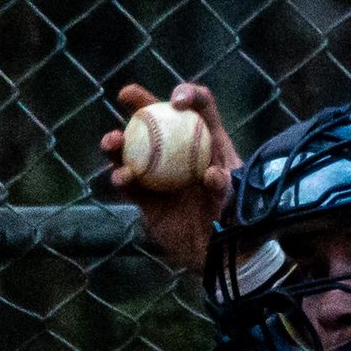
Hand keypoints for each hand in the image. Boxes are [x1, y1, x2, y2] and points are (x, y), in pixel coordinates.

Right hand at [101, 79, 240, 274]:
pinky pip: (129, 184)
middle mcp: (180, 152)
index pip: (200, 108)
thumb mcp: (237, 200)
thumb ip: (226, 186)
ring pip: (133, 149)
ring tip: (112, 142)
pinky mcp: (146, 198)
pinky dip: (122, 178)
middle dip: (139, 101)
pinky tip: (122, 177)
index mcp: (208, 142)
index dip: (189, 95)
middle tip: (126, 95)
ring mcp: (161, 173)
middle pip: (157, 118)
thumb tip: (211, 174)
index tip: (177, 101)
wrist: (221, 254)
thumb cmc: (237, 221)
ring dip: (118, 141)